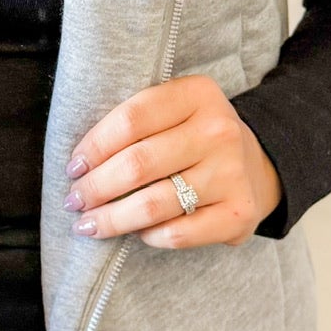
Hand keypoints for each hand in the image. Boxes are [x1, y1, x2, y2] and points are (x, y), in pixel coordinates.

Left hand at [62, 76, 284, 248]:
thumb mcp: (173, 111)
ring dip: (112, 219)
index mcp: (197, 94)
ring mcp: (232, 173)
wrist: (256, 165)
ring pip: (153, 204)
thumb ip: (135, 124)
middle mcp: (219, 130)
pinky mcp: (239, 213)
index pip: (131, 120)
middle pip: (137, 164)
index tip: (74, 167)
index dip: (94, 146)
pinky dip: (149, 236)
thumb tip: (80, 165)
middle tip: (74, 201)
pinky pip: (179, 233)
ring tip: (89, 224)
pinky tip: (136, 234)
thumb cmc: (195, 137)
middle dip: (95, 187)